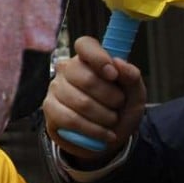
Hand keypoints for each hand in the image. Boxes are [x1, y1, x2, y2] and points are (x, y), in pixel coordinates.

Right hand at [43, 35, 145, 163]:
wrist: (105, 138)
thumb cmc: (118, 110)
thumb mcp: (134, 94)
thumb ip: (131, 77)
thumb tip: (120, 64)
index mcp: (88, 59)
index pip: (85, 45)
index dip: (99, 58)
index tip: (113, 75)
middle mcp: (67, 69)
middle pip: (86, 78)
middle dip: (111, 98)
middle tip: (118, 105)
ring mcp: (55, 87)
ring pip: (81, 102)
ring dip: (105, 117)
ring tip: (111, 121)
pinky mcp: (49, 108)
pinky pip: (71, 119)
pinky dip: (93, 130)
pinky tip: (105, 134)